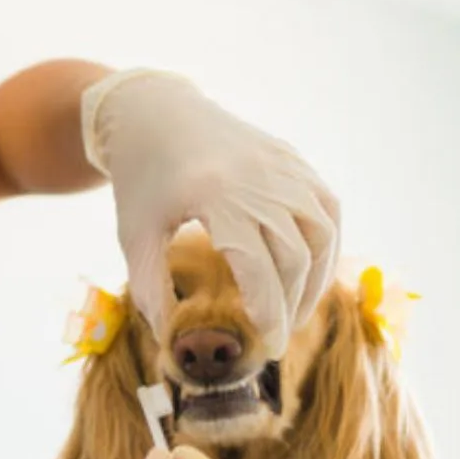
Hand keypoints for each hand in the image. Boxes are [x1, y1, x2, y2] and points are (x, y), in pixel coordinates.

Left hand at [81, 67, 341, 355]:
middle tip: (277, 339)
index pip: (259, 267)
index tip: (269, 347)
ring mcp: (281, 165)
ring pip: (322, 233)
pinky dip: (325, 246)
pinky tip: (309, 274)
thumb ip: (149, 289)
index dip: (270, 313)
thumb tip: (170, 341)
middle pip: (296, 256)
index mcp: (215, 195)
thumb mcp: (133, 235)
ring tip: (295, 312)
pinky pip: (326, 209)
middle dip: (292, 306)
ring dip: (316, 280)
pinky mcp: (291, 159)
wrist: (153, 111)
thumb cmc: (139, 178)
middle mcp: (258, 177)